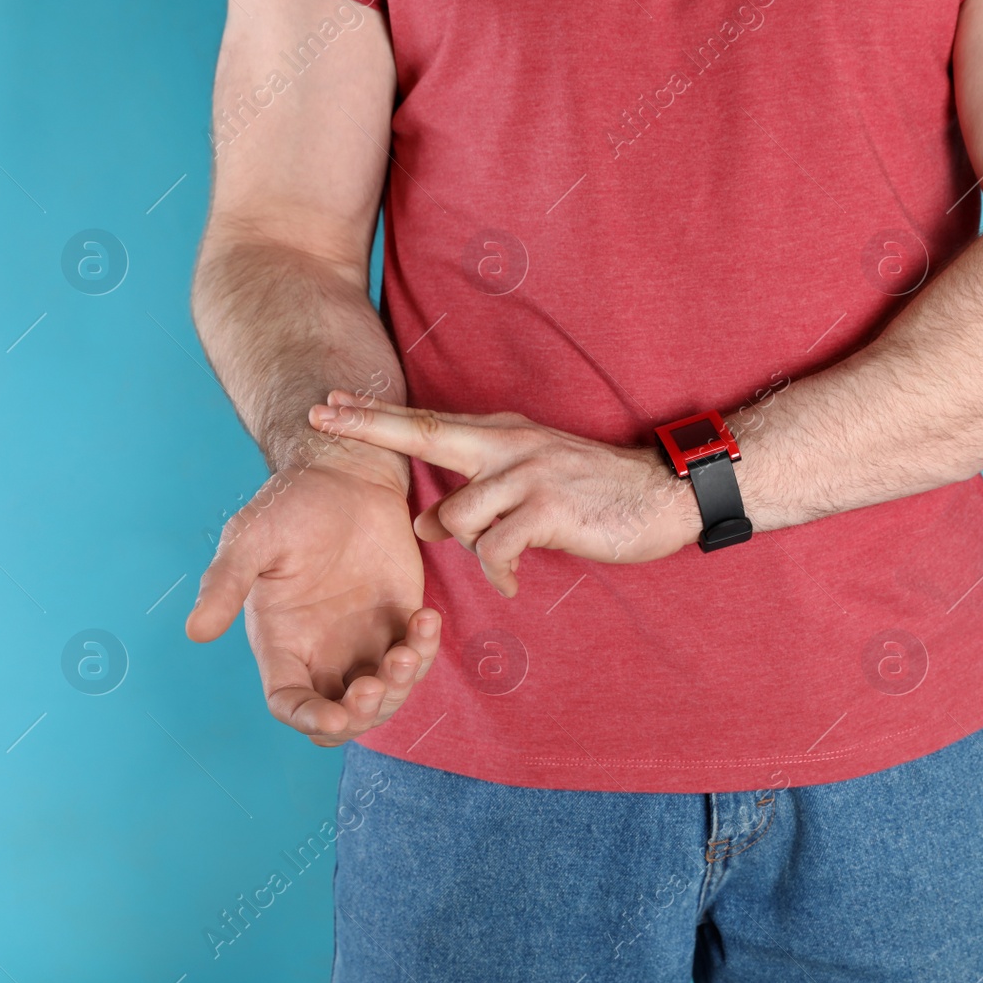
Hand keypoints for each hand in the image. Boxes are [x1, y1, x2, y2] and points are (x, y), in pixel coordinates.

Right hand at [184, 447, 439, 746]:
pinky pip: (418, 655)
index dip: (309, 719)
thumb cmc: (292, 504)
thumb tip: (196, 631)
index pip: (290, 703)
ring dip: (401, 685)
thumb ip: (226, 583)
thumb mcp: (251, 538)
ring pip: (386, 694)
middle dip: (363, 712)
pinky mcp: (401, 619)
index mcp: (282, 643)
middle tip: (377, 684)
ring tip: (409, 647)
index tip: (335, 716)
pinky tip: (426, 617)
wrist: (346, 474)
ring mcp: (365, 638)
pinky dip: (426, 649)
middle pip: (344, 715)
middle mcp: (323, 651)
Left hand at [308, 392, 702, 596]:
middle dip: (368, 426)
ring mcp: (528, 474)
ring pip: (457, 516)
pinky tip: (514, 581)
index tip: (328, 401)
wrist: (661, 494)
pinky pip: (496, 549)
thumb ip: (478, 496)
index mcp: (503, 436)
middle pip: (424, 433)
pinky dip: (499, 572)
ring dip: (470, 546)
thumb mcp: (530, 483)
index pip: (428, 422)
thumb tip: (424, 524)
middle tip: (321, 416)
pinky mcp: (548, 509)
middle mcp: (509, 446)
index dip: (375, 414)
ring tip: (502, 559)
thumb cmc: (593, 493)